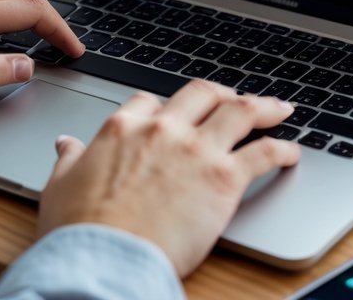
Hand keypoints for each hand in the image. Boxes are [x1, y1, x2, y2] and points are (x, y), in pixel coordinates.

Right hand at [38, 80, 302, 275]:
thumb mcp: (61, 185)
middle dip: (222, 93)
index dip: (169, 105)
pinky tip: (291, 153)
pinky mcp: (224, 179)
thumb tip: (66, 145)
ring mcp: (197, 150)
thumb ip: (70, 160)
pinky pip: (264, 152)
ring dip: (264, 106)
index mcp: (123, 127)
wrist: (105, 259)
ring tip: (280, 108)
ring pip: (241, 110)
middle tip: (234, 99)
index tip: (179, 112)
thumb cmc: (80, 231)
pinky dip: (282, 149)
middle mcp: (164, 129)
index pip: (152, 101)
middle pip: (203, 93)